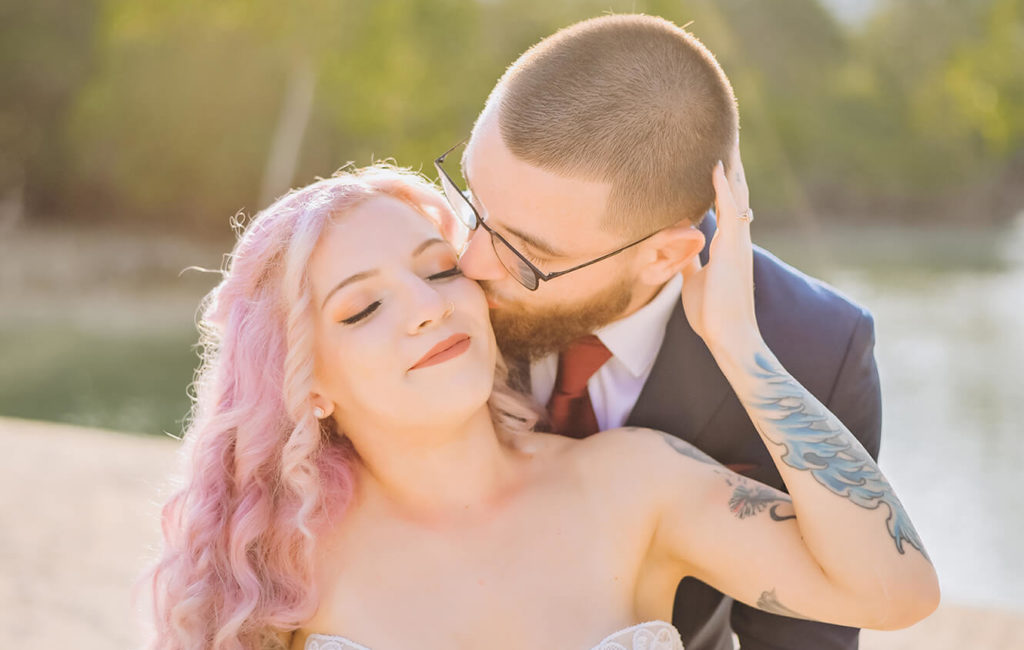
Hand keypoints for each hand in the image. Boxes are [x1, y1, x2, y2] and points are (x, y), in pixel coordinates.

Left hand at [680, 141, 759, 350]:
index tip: (715, 160)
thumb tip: (679, 248)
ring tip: (725, 141)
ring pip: (736, 197)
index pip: (725, 206)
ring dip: (730, 170)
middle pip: (736, 195)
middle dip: (731, 170)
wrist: (728, 336)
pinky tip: (716, 168)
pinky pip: (730, 212)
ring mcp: (737, 244)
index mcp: (727, 247)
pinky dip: (723, 189)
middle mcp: (736, 241)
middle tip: (726, 139)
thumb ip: (689, 261)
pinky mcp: (732, 251)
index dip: (721, 184)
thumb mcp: (694, 280)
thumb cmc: (712, 313)